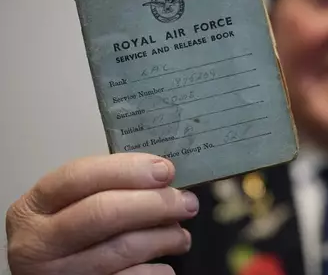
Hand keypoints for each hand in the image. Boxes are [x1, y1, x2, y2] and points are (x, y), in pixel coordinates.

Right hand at [6, 153, 198, 274]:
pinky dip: (156, 271)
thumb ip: (104, 188)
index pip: (80, 177)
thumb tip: (161, 177)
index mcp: (34, 208)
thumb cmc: (62, 239)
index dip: (127, 170)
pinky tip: (165, 264)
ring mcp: (58, 274)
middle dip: (154, 204)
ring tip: (181, 235)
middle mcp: (38, 243)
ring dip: (164, 238)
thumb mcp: (66, 208)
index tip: (165, 170)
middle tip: (186, 202)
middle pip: (104, 213)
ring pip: (122, 248)